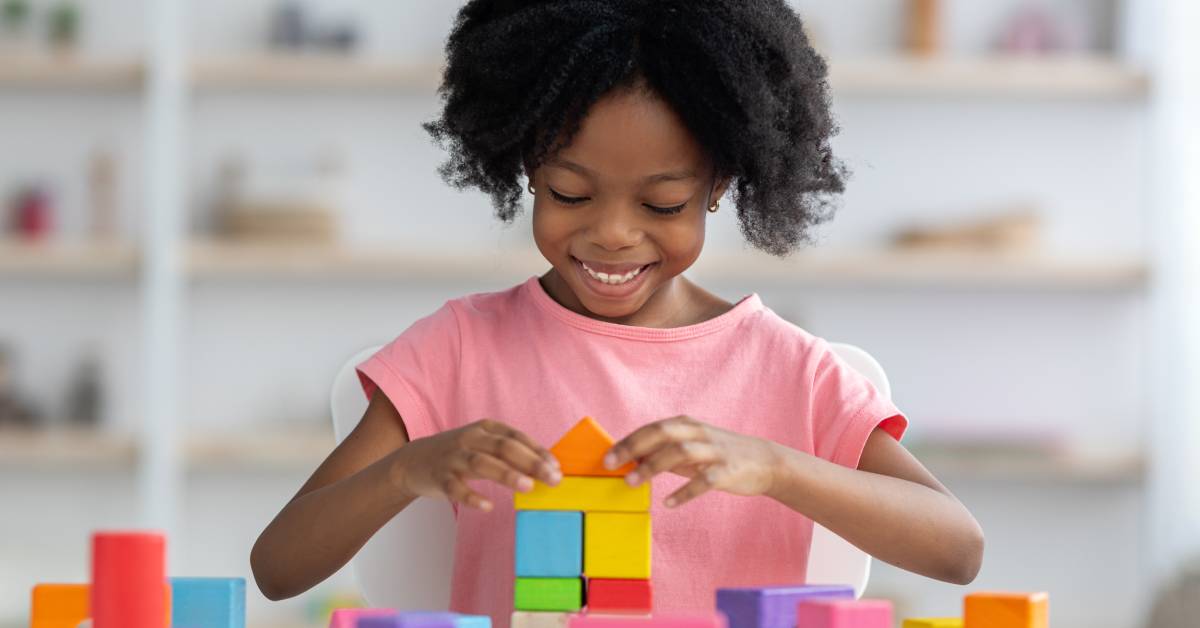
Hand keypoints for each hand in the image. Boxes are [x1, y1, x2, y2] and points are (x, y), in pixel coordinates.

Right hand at [394, 419, 561, 510]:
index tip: (556, 468)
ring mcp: (453, 457)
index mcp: (485, 428)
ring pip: (482, 463)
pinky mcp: (439, 477)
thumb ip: (510, 454)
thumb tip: (546, 469)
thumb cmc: (459, 454)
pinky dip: (471, 497)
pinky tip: (487, 506)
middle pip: (503, 447)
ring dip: (506, 474)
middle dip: (530, 462)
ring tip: (527, 486)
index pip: (516, 437)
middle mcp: (470, 439)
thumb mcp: (483, 445)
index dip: (538, 451)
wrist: (414, 460)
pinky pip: (455, 488)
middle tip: (552, 478)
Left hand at [603, 415, 783, 507]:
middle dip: (634, 447)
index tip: (606, 456)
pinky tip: (669, 502)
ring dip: (653, 466)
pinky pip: (705, 480)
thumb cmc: (719, 455)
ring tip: (632, 482)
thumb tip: (630, 459)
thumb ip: (664, 451)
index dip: (627, 441)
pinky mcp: (728, 470)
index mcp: (687, 425)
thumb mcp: (691, 447)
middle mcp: (699, 433)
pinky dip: (685, 491)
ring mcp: (715, 451)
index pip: (651, 428)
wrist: (765, 461)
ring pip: (680, 452)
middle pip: (663, 433)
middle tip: (611, 465)